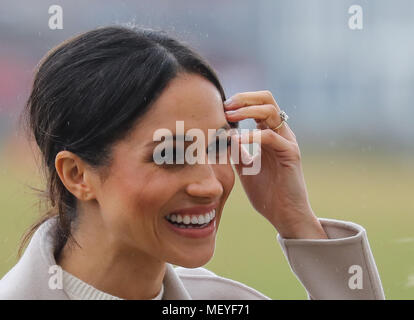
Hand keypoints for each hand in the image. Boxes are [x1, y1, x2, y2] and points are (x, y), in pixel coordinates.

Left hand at [224, 91, 326, 238]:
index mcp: (270, 134)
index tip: (220, 107)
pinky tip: (237, 140)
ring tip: (229, 117)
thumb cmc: (266, 192)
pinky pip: (271, 136)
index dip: (240, 101)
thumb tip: (219, 137)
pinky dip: (252, 135)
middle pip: (267, 99)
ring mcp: (287, 141)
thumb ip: (236, 151)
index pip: (258, 104)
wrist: (283, 215)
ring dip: (247, 110)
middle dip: (244, 98)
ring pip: (271, 111)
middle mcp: (280, 133)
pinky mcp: (291, 154)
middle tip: (225, 106)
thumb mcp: (244, 167)